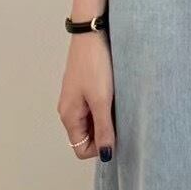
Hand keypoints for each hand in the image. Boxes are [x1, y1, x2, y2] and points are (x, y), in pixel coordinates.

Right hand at [57, 33, 115, 161]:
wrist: (91, 34)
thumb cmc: (94, 65)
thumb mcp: (101, 100)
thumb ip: (104, 129)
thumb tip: (106, 155)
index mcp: (69, 116)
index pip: (81, 149)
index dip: (100, 148)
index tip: (117, 134)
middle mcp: (69, 110)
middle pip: (87, 136)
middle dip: (105, 133)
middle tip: (121, 117)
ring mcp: (76, 98)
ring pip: (92, 121)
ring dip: (107, 119)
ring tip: (119, 104)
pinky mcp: (84, 87)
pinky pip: (95, 107)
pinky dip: (106, 107)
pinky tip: (116, 95)